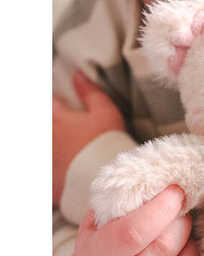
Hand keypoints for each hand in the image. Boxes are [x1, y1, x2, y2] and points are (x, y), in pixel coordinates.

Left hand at [53, 71, 125, 204]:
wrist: (108, 179)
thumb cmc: (107, 143)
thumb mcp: (106, 113)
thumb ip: (91, 93)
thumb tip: (78, 74)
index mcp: (59, 120)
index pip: (49, 103)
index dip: (56, 102)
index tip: (63, 105)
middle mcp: (48, 138)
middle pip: (44, 125)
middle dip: (53, 124)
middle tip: (67, 129)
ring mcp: (47, 160)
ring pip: (46, 149)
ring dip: (53, 146)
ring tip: (68, 149)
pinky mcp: (50, 181)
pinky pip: (49, 173)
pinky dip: (54, 170)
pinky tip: (65, 170)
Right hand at [63, 186, 203, 255]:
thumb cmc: (102, 245)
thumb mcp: (99, 222)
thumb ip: (124, 202)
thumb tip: (163, 179)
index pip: (133, 233)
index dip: (161, 209)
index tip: (176, 192)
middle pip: (163, 251)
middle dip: (181, 223)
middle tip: (183, 211)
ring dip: (193, 247)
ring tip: (186, 235)